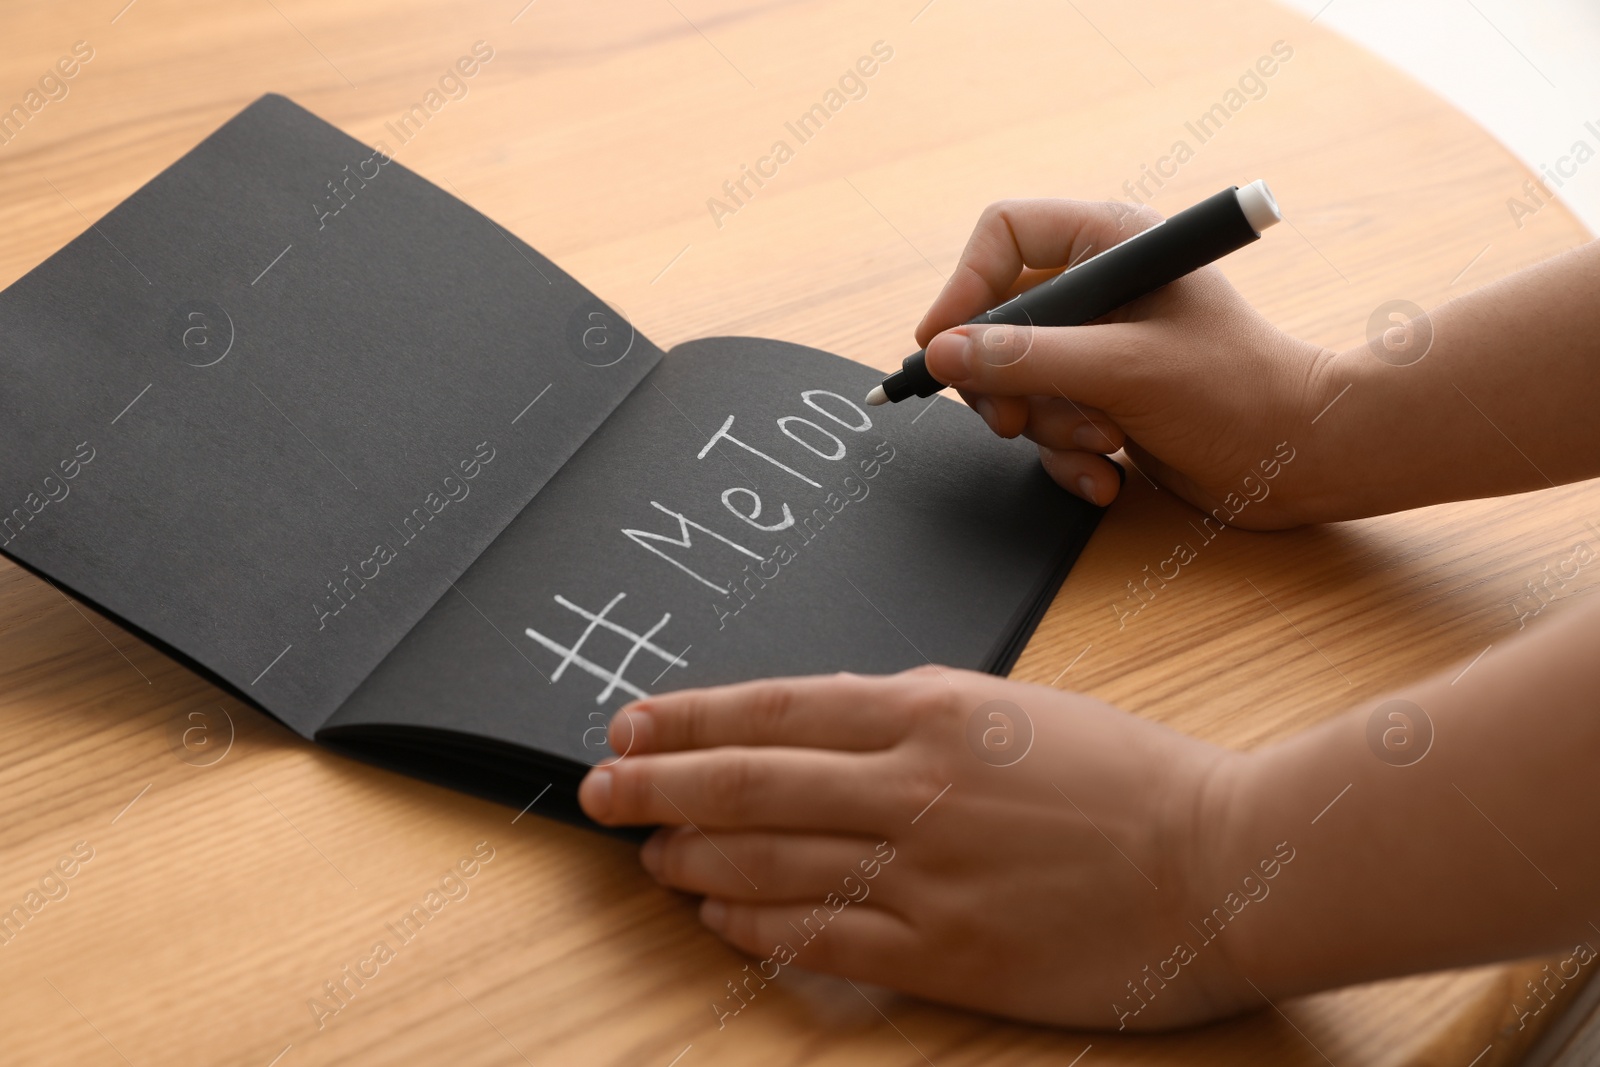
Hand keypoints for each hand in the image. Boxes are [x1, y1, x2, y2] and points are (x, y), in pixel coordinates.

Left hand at [577, 667, 1258, 1029]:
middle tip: (598, 788)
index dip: (689, 718)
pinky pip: (819, 935)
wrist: (1224, 861)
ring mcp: (923, 870)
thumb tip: (822, 727)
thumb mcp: (1015, 709)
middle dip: (658, 783)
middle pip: (748, 781)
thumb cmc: (1131, 778)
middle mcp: (912, 782)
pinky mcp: (944, 948)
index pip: (774, 708)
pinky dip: (755, 923)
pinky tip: (717, 916)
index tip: (630, 723)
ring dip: (691, 856)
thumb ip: (917, 715)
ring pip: (768, 859)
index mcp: (933, 709)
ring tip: (647, 852)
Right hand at [916, 199, 1333, 527]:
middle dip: (1007, 383)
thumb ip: (1026, 359)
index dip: (963, 290)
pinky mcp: (1104, 397)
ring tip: (1101, 441)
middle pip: (996, 321)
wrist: (1304, 459)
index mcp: (1110, 242)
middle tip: (1013, 420)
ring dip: (1047, 426)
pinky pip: (1046, 423)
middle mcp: (1100, 286)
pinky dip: (1067, 455)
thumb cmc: (1238, 392)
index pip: (1002, 237)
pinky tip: (1108, 473)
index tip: (941, 351)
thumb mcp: (1123, 370)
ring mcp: (1100, 345)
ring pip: (1016, 382)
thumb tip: (943, 354)